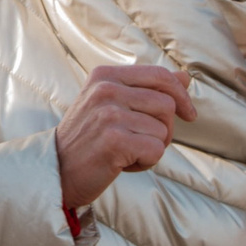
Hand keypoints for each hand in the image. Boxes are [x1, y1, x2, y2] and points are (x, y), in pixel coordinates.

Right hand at [54, 65, 191, 207]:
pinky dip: (146, 162)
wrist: (56, 170)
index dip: (181, 95)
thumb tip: (185, 77)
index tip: (189, 115)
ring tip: (125, 152)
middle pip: (167, 105)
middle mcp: (106, 89)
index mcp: (105, 75)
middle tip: (138, 142)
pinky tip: (122, 164)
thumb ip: (146, 89)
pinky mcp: (115, 140)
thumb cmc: (87, 139)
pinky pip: (156, 150)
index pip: (160, 75)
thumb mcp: (111, 104)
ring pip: (163, 130)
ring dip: (152, 147)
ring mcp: (109, 114)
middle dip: (163, 129)